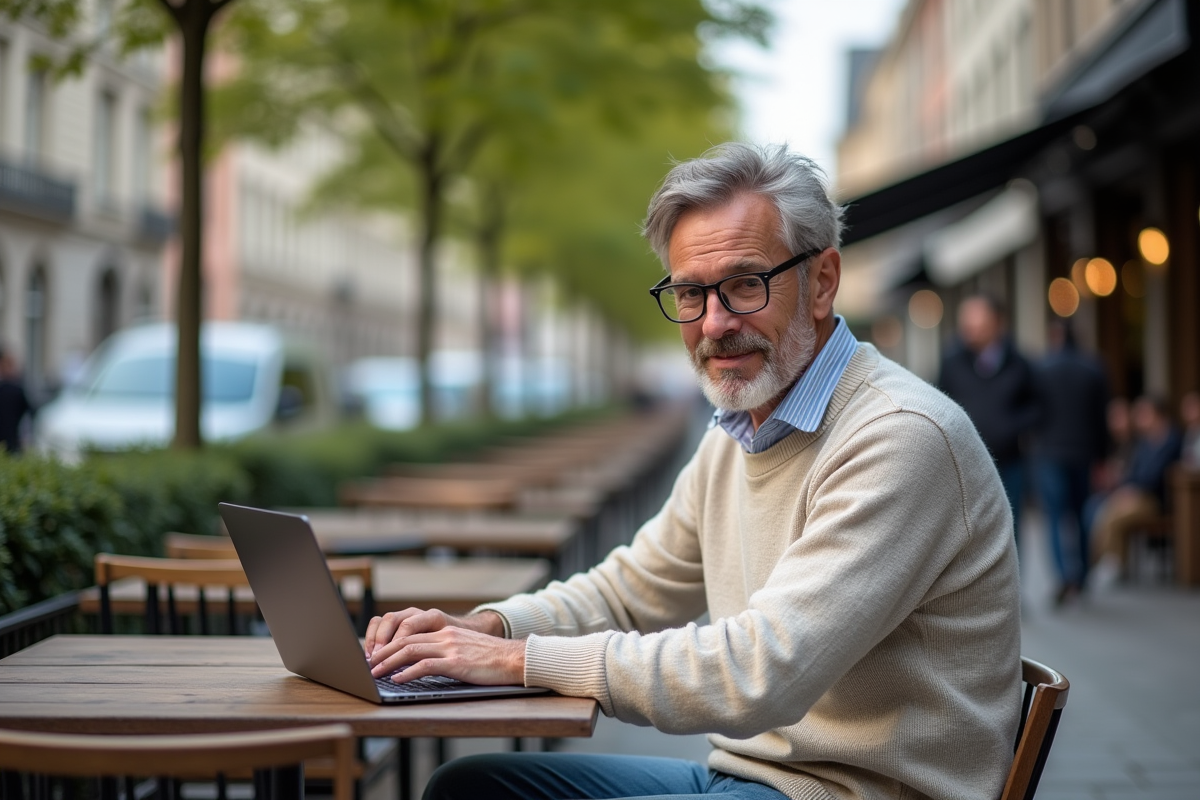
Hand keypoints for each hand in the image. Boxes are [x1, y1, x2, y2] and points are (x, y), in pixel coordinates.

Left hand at [368, 623, 524, 685]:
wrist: (514, 659)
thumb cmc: (492, 659)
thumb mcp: (465, 649)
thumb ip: (445, 651)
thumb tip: (423, 664)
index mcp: (446, 631)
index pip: (409, 633)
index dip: (389, 644)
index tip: (376, 655)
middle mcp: (445, 635)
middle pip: (405, 640)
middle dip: (383, 653)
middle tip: (368, 665)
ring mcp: (450, 647)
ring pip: (410, 650)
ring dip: (388, 663)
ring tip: (375, 673)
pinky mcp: (456, 662)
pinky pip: (425, 665)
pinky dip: (407, 673)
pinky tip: (397, 680)